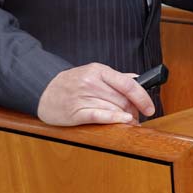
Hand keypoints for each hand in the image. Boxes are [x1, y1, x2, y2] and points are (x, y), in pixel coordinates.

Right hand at [37, 63, 154, 125]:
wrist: (43, 91)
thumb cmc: (72, 83)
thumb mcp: (93, 73)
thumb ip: (116, 78)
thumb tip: (138, 80)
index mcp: (98, 70)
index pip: (128, 83)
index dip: (143, 97)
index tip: (150, 107)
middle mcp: (90, 82)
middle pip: (122, 99)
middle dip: (134, 110)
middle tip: (138, 116)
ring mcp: (82, 97)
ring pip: (114, 108)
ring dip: (126, 118)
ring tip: (130, 122)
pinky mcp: (75, 112)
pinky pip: (99, 116)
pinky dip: (114, 119)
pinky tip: (123, 121)